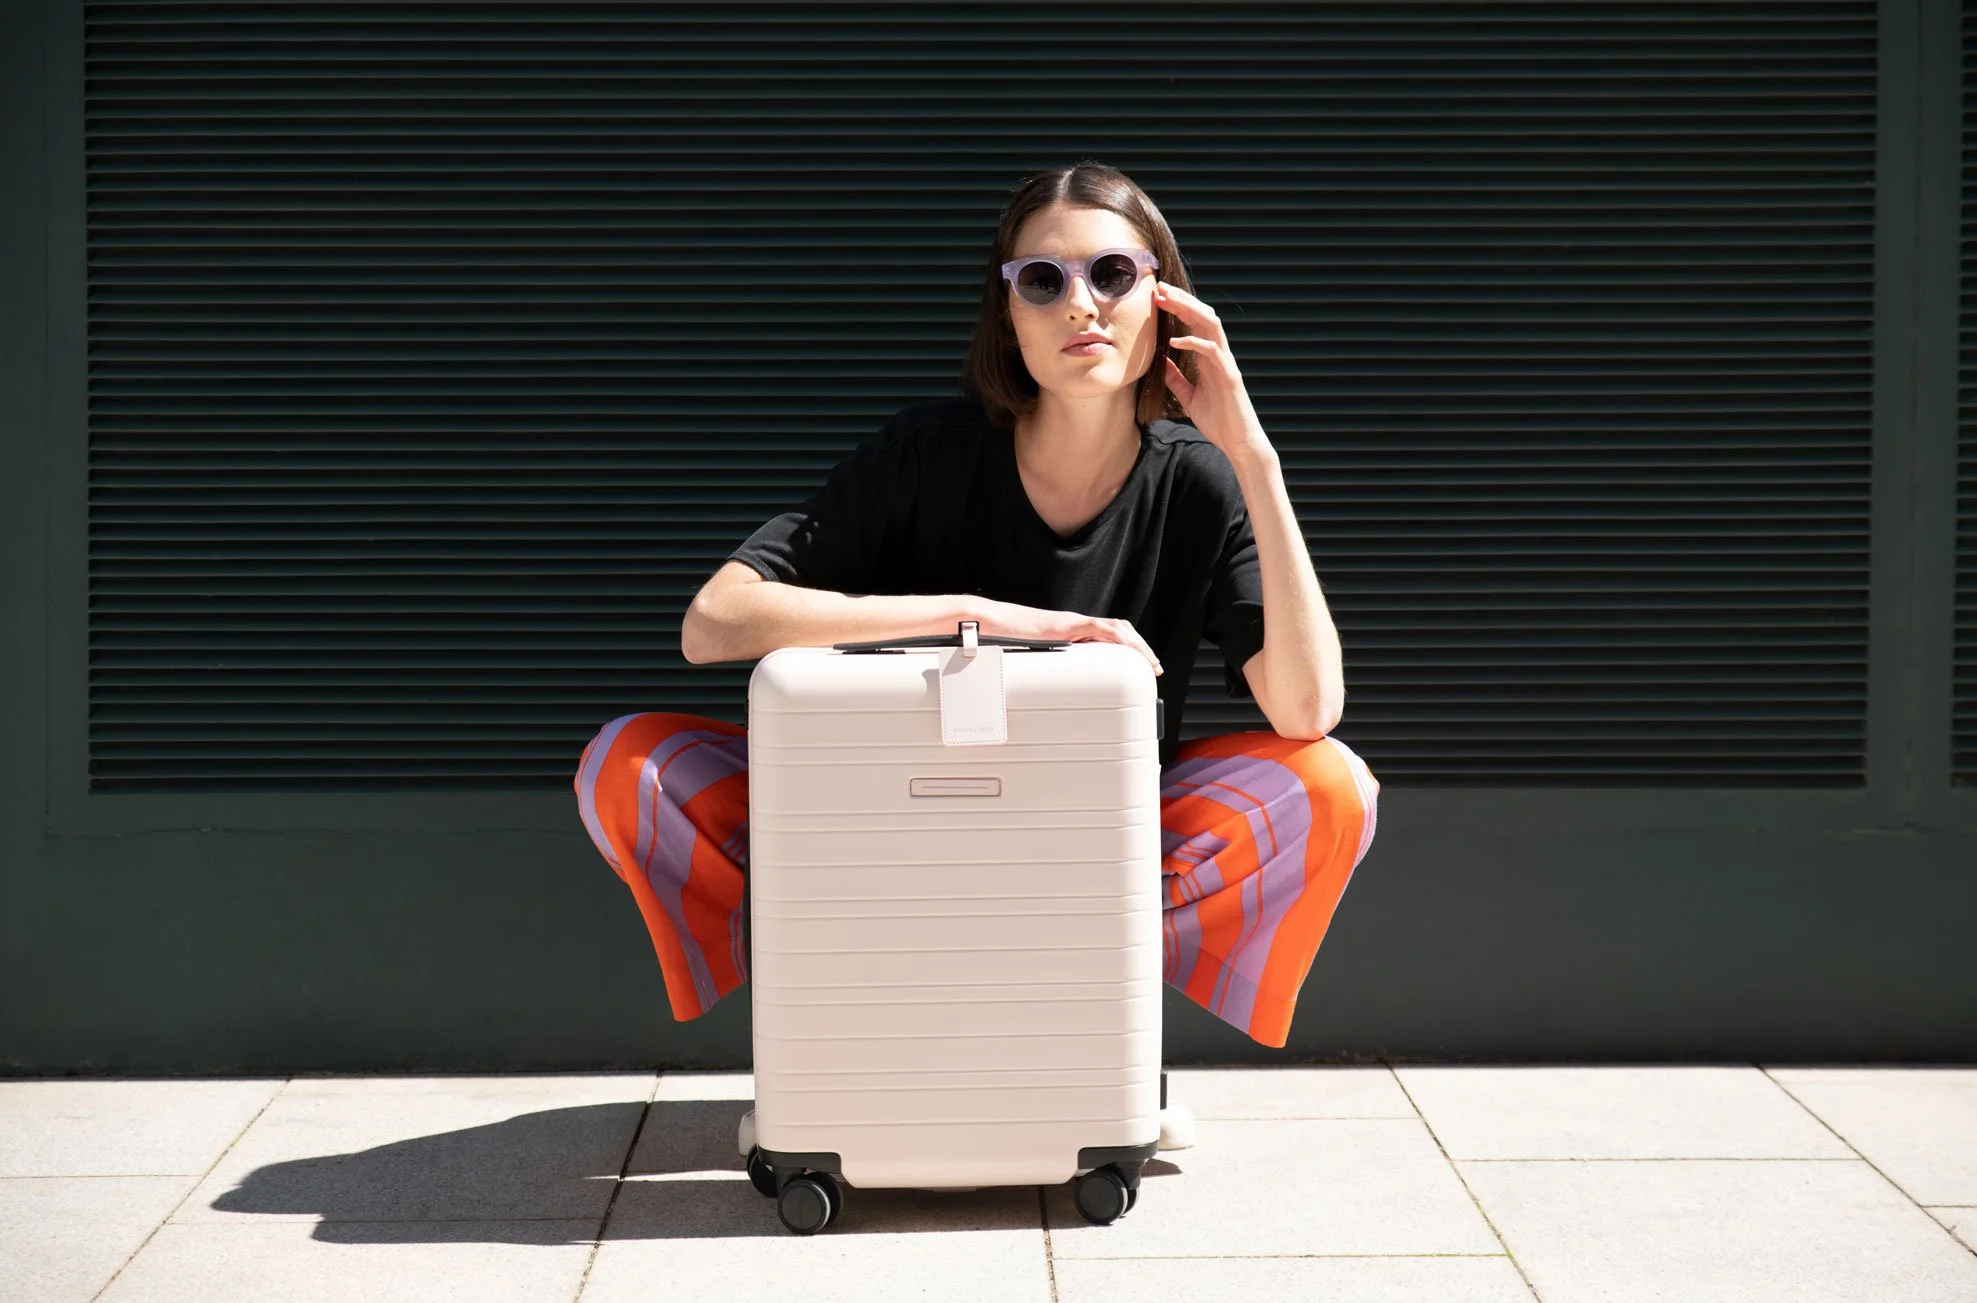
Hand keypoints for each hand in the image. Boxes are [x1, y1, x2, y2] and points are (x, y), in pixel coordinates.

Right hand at [969, 597, 1162, 676]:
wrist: (992, 623)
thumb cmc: (1007, 641)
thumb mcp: (1035, 658)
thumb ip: (1051, 667)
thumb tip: (1058, 689)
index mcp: (1072, 632)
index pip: (1109, 635)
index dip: (1130, 649)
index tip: (1142, 667)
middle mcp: (1076, 625)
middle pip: (1120, 630)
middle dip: (1141, 649)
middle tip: (1153, 668)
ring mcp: (1072, 622)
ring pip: (1116, 627)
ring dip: (1136, 645)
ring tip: (1148, 662)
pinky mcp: (1066, 624)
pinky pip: (1100, 628)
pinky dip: (1118, 639)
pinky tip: (1128, 650)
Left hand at [1154, 280, 1272, 465]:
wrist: (1237, 442)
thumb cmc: (1217, 421)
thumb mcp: (1189, 397)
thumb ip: (1176, 379)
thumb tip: (1160, 363)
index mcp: (1209, 358)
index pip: (1195, 324)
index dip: (1178, 308)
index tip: (1158, 297)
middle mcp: (1219, 355)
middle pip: (1203, 316)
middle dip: (1182, 300)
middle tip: (1160, 288)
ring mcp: (1226, 363)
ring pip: (1211, 325)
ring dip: (1189, 310)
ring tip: (1168, 302)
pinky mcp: (1229, 376)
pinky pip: (1211, 351)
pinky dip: (1193, 342)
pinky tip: (1174, 341)